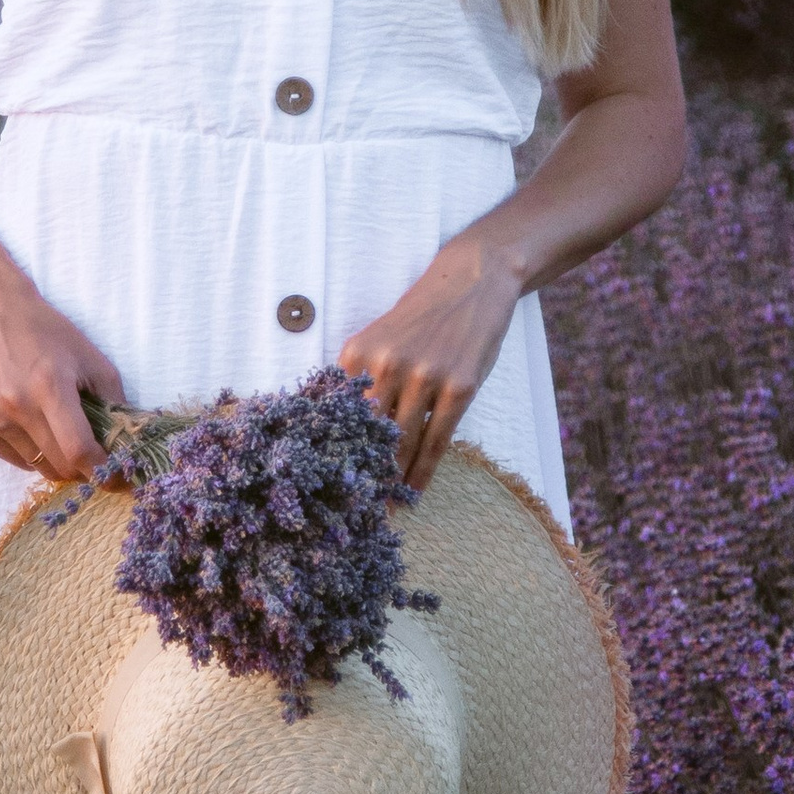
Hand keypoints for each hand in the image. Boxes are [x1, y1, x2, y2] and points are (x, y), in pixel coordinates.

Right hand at [0, 266, 124, 483]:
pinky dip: (30, 454)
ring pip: (36, 465)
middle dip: (82, 468)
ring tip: (60, 436)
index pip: (78, 449)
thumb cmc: (46, 332)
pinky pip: (12, 458)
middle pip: (58, 464)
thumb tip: (129, 440)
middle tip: (91, 457)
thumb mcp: (91, 358)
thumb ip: (114, 400)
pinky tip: (34, 428)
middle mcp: (16, 404)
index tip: (114, 477)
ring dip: (56, 460)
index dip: (101, 470)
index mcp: (50, 385)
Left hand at [338, 228, 521, 490]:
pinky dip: (423, 472)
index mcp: (357, 353)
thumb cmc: (421, 316)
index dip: (330, 453)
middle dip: (359, 475)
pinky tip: (415, 492)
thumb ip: (361, 377)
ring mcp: (424, 376)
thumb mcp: (379, 338)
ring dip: (392, 481)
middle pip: (367, 435)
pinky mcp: (459, 387)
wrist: (471, 282)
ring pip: (402, 443)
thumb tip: (339, 432)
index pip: (338, 416)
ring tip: (384, 508)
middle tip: (350, 510)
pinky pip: (436, 441)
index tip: (322, 486)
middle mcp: (386, 365)